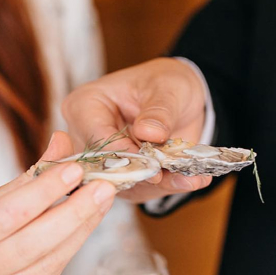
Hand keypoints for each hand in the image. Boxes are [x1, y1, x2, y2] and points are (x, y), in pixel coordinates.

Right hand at [0, 132, 115, 274]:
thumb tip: (63, 143)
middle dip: (74, 213)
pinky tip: (84, 228)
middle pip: (31, 243)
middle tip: (103, 188)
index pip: (5, 215)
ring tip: (101, 204)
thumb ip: (26, 178)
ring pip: (47, 263)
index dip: (43, 192)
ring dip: (80, 231)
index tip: (74, 170)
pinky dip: (70, 249)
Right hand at [62, 58, 212, 202]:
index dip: (124, 153)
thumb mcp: (168, 89)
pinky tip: (190, 179)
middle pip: (106, 168)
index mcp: (85, 106)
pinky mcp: (121, 177)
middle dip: (143, 174)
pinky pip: (140, 190)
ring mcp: (102, 161)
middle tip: (176, 175)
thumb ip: (158, 111)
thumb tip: (149, 132)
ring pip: (124, 185)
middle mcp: (86, 137)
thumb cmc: (165, 84)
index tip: (152, 161)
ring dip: (158, 185)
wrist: (178, 99)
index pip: (96, 139)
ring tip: (189, 177)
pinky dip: (166, 186)